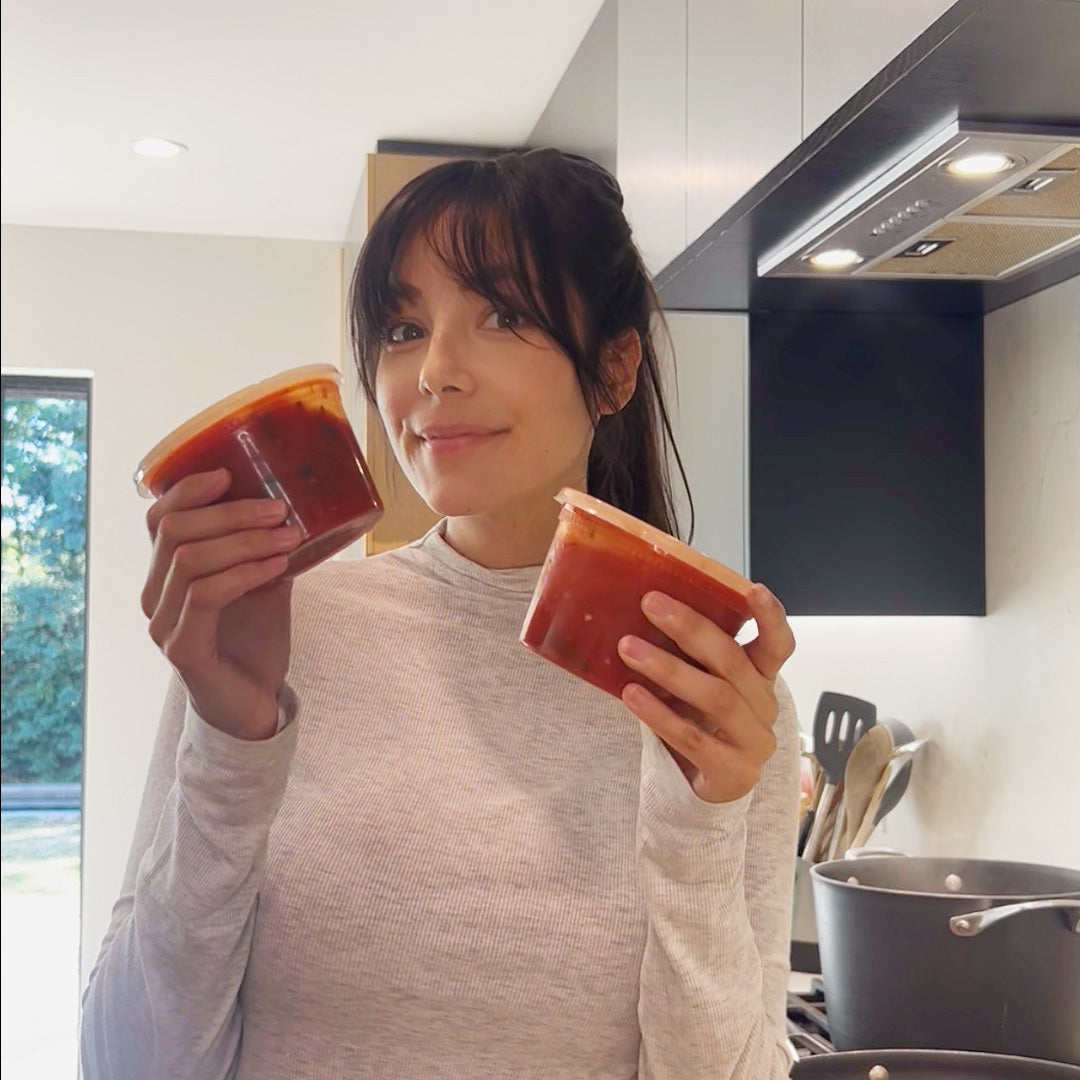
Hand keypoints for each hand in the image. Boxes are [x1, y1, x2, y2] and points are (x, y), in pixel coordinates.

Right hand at [142, 468, 301, 740]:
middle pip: (175, 532)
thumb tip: (293, 504)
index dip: (188, 490)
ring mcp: (164, 623)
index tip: (231, 473)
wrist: (256, 704)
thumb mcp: (263, 581)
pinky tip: (278, 566)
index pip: (159, 519)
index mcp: (167, 574)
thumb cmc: (255, 640)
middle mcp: (155, 596)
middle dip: (231, 513)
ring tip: (289, 535)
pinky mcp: (183, 648)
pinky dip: (245, 572)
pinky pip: (206, 595)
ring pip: (190, 560)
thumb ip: (263, 547)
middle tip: (280, 508)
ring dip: (245, 541)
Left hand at [617, 584, 795, 803]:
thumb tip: (649, 608)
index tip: (753, 589)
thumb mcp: (702, 683)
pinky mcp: (732, 772)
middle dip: (691, 629)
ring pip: (715, 698)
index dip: (771, 617)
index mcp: (761, 678)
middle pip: (733, 662)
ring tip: (628, 648)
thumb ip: (691, 653)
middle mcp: (764, 707)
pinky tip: (631, 694)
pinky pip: (693, 739)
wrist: (704, 788)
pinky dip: (659, 714)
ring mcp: (753, 742)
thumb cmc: (700, 722)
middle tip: (651, 604)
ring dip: (668, 669)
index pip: (779, 644)